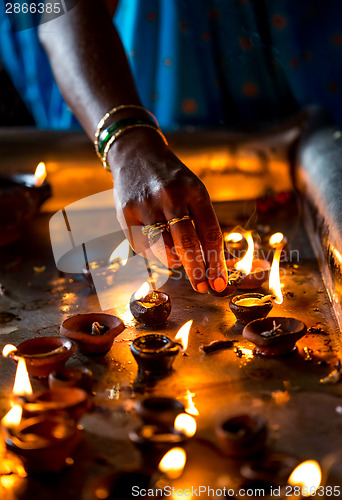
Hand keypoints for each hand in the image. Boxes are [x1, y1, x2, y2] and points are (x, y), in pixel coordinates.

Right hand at [108, 127, 227, 292]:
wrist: (136, 155)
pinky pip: (143, 247)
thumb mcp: (193, 191)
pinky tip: (158, 244)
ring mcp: (146, 205)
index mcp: (194, 191)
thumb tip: (210, 264)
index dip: (217, 263)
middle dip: (197, 272)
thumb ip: (202, 222)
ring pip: (163, 249)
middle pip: (187, 244)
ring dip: (174, 261)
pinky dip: (154, 253)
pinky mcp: (126, 213)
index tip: (219, 283)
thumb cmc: (172, 180)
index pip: (210, 234)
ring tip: (178, 258)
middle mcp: (170, 197)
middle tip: (203, 288)